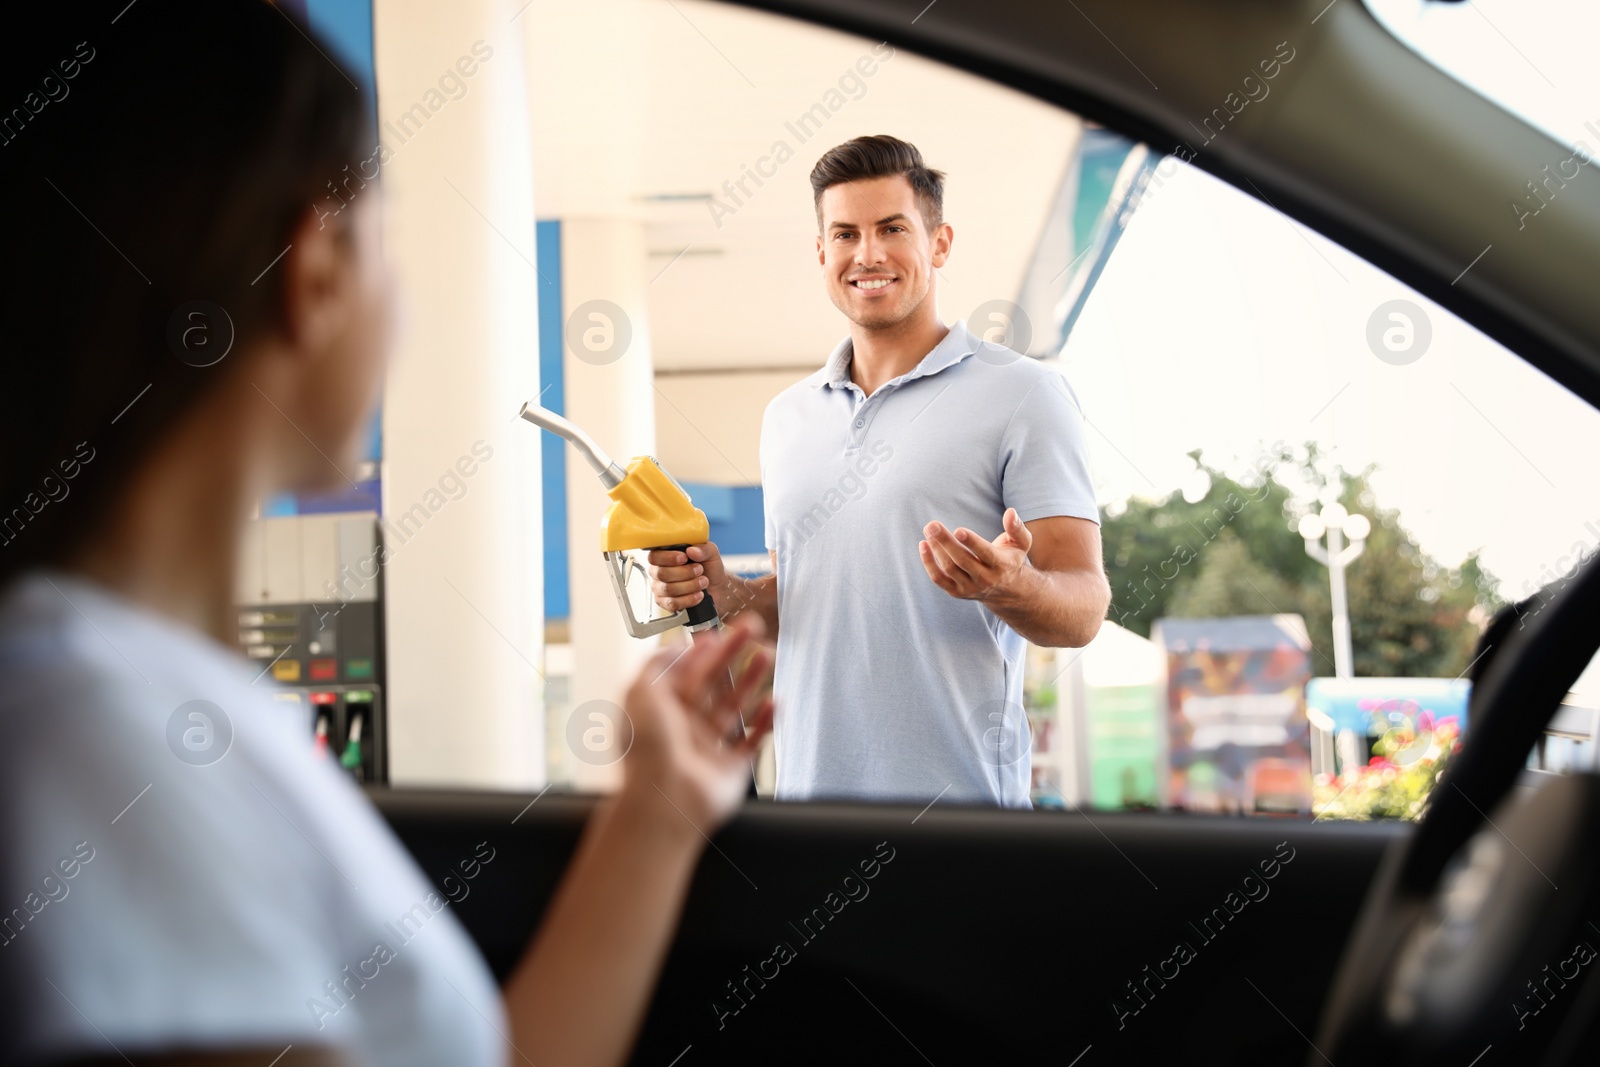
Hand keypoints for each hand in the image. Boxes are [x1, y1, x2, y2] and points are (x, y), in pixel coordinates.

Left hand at [619, 614, 773, 832]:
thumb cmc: (648, 750)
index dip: (705, 649)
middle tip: (754, 629)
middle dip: (734, 654)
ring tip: (768, 655)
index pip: (687, 671)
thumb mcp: (639, 692)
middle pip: (714, 682)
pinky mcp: (730, 769)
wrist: (665, 801)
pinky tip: (775, 702)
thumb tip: (676, 646)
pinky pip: (752, 742)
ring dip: (752, 680)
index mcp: (661, 709)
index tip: (722, 630)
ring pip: (735, 707)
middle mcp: (685, 727)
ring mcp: (709, 748)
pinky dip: (766, 722)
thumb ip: (658, 664)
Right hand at [646, 542, 727, 615]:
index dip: (668, 558)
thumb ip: (703, 548)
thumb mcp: (711, 554)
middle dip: (684, 572)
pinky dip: (688, 599)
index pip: (654, 556)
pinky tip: (699, 594)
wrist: (716, 588)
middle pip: (662, 574)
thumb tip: (691, 550)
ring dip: (689, 585)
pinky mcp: (665, 603)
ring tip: (703, 582)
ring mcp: (660, 589)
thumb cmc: (709, 569)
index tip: (684, 558)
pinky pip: (672, 603)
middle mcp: (658, 572)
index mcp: (664, 556)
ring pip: (668, 589)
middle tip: (700, 570)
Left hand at [918, 507, 1032, 601]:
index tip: (958, 530)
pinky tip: (923, 545)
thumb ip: (1016, 527)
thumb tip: (1010, 512)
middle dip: (945, 542)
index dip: (972, 542)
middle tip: (932, 524)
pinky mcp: (957, 592)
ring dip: (936, 549)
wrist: (1006, 590)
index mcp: (1001, 565)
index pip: (985, 554)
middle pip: (962, 560)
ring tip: (929, 529)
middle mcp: (985, 579)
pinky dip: (928, 563)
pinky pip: (938, 579)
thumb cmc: (1010, 558)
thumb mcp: (1020, 543)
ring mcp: (970, 587)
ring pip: (949, 568)